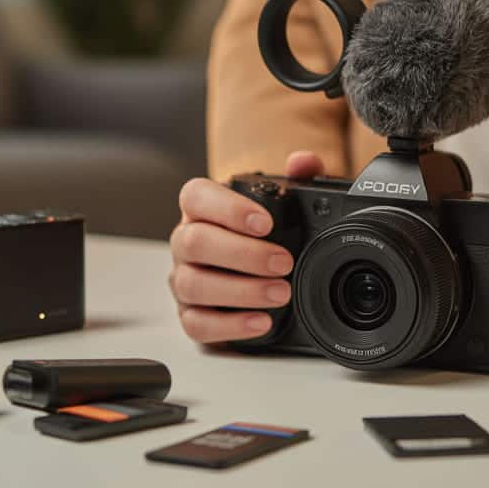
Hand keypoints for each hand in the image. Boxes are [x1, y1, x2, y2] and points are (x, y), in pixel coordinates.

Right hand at [169, 151, 323, 343]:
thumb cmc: (264, 233)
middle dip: (242, 254)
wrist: (256, 270)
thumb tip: (304, 161)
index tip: (265, 223)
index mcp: (202, 208)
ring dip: (240, 291)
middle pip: (194, 242)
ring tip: (280, 293)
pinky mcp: (190, 314)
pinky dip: (230, 326)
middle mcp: (186, 241)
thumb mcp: (284, 203)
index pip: (196, 197)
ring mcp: (184, 278)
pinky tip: (261, 321)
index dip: (227, 208)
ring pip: (192, 284)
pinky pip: (196, 324)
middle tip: (283, 262)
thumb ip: (297, 177)